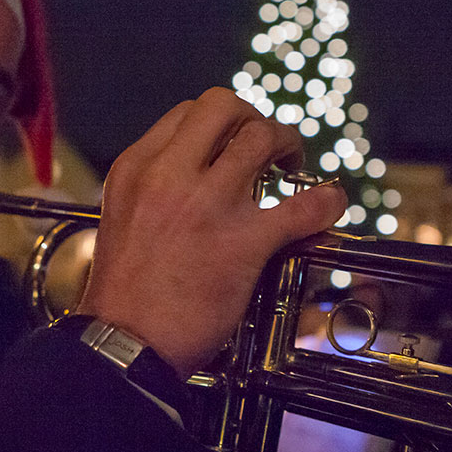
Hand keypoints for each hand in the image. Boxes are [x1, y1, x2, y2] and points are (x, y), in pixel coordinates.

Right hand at [77, 87, 345, 377]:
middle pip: (224, 106)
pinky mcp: (242, 243)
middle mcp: (169, 174)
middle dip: (254, 119)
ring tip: (293, 169)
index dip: (220, 123)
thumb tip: (196, 177)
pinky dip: (326, 202)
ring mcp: (207, 205)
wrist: (123, 345)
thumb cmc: (122, 295)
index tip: (232, 144)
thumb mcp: (122, 218)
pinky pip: (302, 206)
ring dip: (288, 145)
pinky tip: (330, 206)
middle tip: (268, 147)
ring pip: (262, 137)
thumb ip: (155, 189)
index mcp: (136, 167)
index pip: (186, 113)